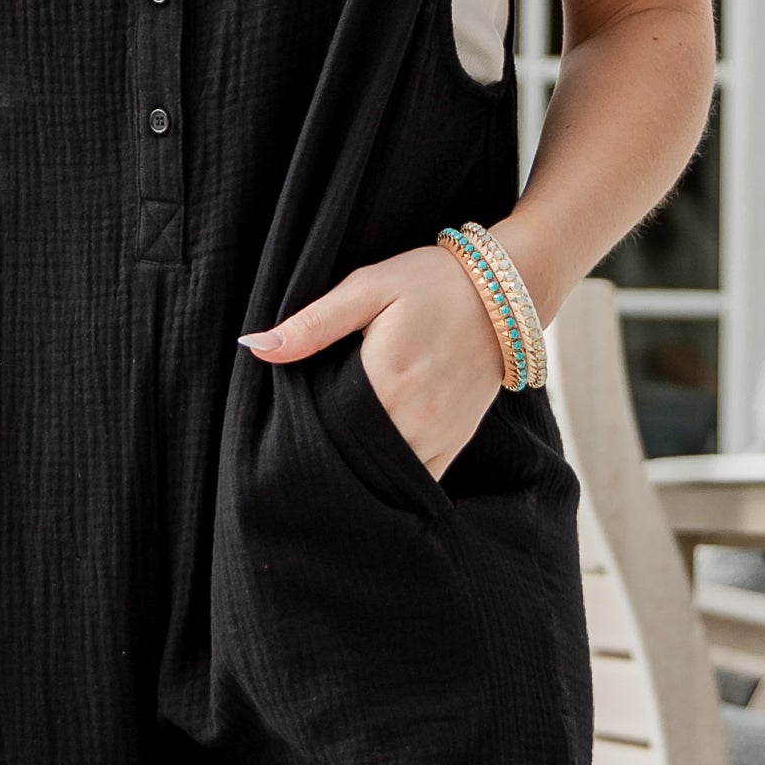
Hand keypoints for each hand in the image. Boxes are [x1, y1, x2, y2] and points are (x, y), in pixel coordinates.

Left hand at [242, 240, 510, 478]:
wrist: (507, 292)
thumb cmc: (432, 283)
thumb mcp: (368, 287)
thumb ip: (314, 322)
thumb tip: (257, 347)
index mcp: (386, 376)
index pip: (327, 424)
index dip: (301, 430)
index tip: (282, 429)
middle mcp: (414, 415)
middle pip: (353, 455)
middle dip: (325, 455)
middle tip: (298, 449)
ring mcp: (438, 434)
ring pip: (383, 476)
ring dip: (357, 471)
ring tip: (329, 461)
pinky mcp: (454, 442)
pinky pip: (417, 481)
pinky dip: (391, 482)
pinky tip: (368, 471)